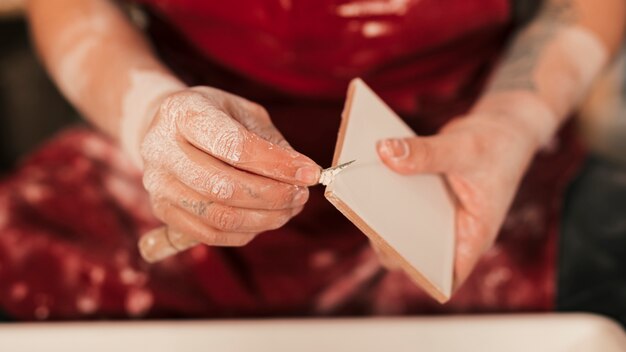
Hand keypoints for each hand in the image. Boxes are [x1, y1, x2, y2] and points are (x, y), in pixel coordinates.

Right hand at [140, 86, 319, 248]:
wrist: (166, 130)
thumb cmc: (214, 118)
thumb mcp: (242, 112)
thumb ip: (270, 141)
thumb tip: (302, 173)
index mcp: (183, 112)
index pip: (234, 146)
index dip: (277, 164)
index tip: (310, 173)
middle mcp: (161, 149)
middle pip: (225, 186)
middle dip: (274, 195)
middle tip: (302, 194)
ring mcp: (158, 184)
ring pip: (220, 215)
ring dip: (265, 218)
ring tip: (290, 208)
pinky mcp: (162, 211)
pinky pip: (210, 234)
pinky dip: (246, 232)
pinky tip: (266, 220)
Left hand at [376, 114, 538, 288]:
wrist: (502, 128)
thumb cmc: (497, 145)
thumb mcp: (464, 148)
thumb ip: (426, 154)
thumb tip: (384, 152)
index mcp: (473, 235)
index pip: (444, 275)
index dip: (417, 273)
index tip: (391, 248)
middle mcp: (452, 232)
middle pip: (412, 251)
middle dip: (388, 238)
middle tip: (364, 211)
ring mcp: (435, 216)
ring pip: (399, 226)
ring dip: (379, 212)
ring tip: (359, 189)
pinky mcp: (421, 198)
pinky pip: (396, 201)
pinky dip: (382, 189)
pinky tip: (366, 169)